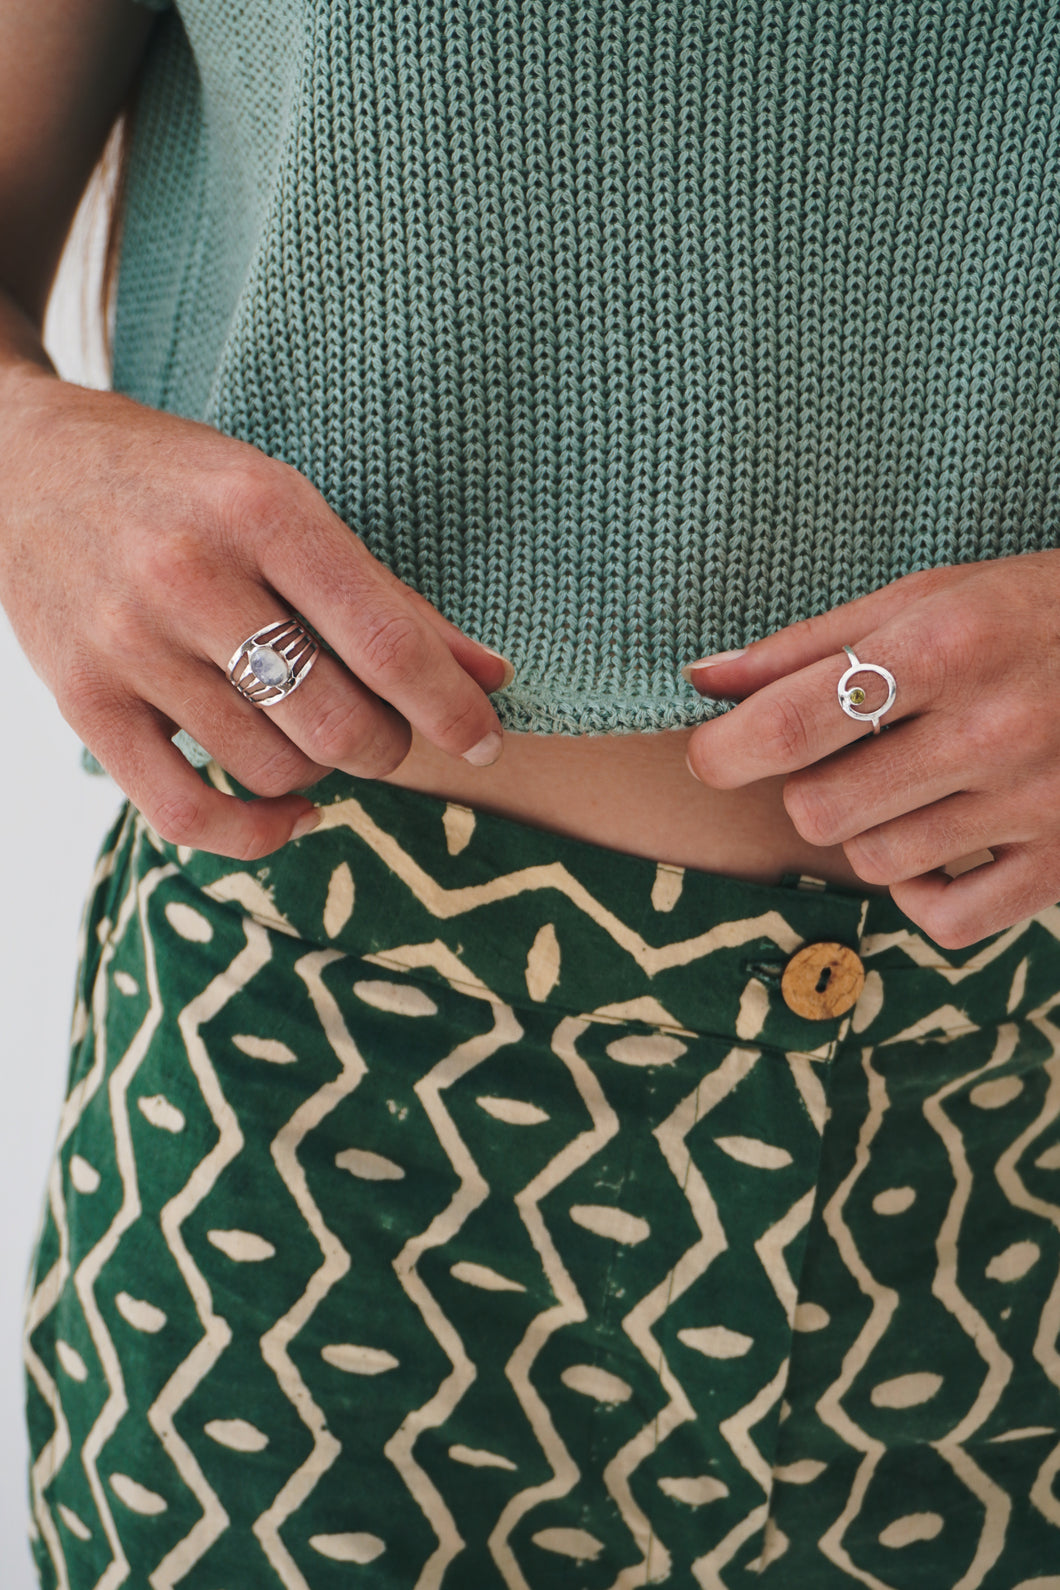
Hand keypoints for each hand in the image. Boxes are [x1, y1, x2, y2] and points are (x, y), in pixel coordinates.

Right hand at [0, 373, 509, 859]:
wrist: (21, 466)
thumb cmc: (183, 487)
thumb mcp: (288, 505)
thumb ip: (387, 596)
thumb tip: (489, 677)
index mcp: (262, 511)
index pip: (383, 639)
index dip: (449, 707)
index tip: (485, 739)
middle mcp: (191, 575)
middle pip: (334, 722)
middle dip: (388, 747)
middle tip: (387, 733)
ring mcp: (129, 643)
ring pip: (272, 768)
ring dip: (321, 774)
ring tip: (316, 735)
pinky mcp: (82, 701)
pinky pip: (185, 813)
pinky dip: (256, 834)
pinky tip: (290, 812)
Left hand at [683, 551, 1059, 948]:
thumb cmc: (1036, 610)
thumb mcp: (927, 595)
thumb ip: (807, 644)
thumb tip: (702, 681)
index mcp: (943, 646)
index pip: (791, 726)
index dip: (724, 752)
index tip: (714, 753)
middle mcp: (989, 729)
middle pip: (819, 811)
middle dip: (807, 790)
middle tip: (846, 759)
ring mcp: (1035, 804)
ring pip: (875, 865)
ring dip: (867, 833)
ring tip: (909, 787)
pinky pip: (949, 923)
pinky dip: (925, 896)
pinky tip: (941, 849)